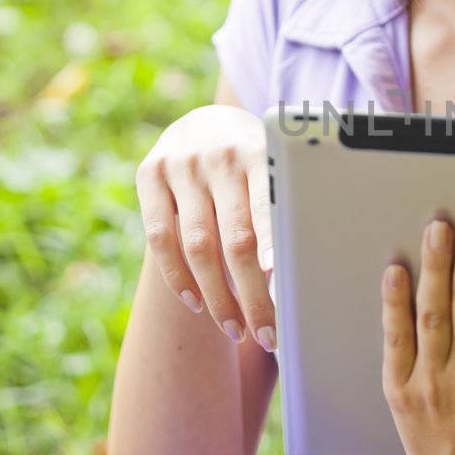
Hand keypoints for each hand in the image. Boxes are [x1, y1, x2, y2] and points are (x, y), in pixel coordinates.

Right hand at [135, 105, 275, 350]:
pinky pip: (159, 238)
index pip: (268, 207)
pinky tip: (196, 303)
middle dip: (253, 294)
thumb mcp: (274, 167)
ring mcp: (181, 164)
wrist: (205, 121)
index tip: (282, 281)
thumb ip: (283, 207)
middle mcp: (220, 156)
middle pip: (236, 239)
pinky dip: (177, 276)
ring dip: (217, 296)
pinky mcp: (149, 174)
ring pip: (198, 245)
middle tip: (268, 333)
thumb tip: (305, 273)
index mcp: (261, 152)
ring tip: (237, 329)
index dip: (274, 245)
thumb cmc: (255, 163)